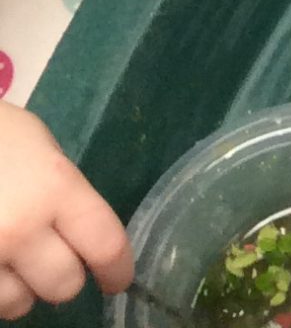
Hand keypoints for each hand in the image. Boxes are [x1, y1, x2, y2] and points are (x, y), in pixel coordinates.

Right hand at [0, 105, 130, 317]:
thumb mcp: (40, 148)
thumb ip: (63, 193)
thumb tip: (80, 235)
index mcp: (53, 187)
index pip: (104, 244)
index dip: (117, 269)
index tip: (117, 279)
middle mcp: (21, 229)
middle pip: (64, 285)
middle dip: (64, 275)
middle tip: (54, 258)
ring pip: (20, 304)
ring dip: (22, 289)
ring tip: (12, 259)